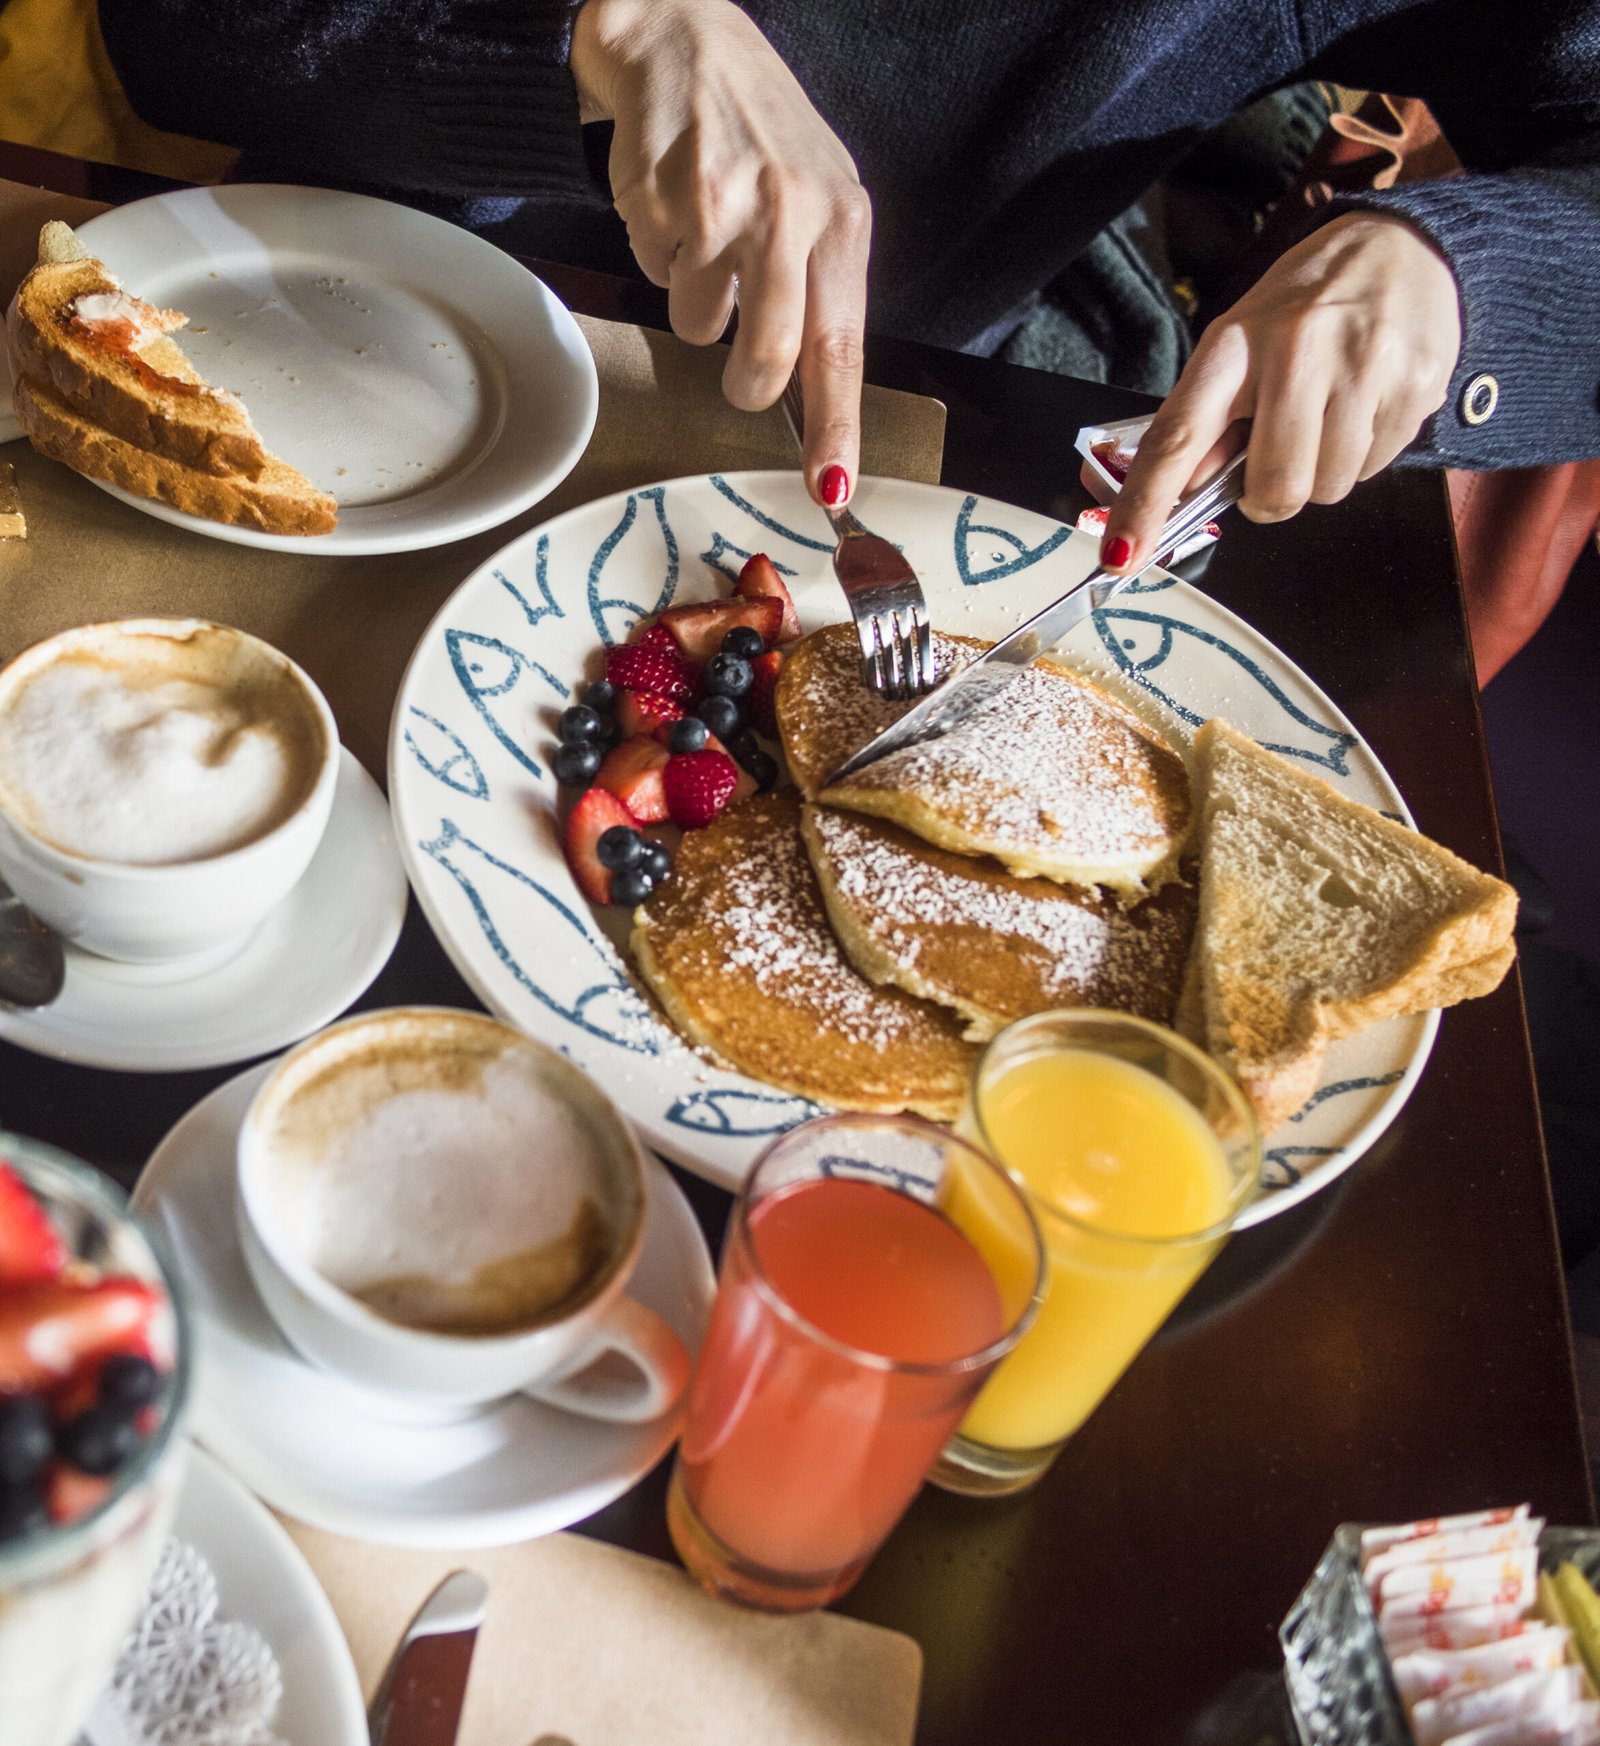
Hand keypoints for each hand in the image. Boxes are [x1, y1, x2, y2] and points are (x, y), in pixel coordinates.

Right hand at [571, 0, 870, 505]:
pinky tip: (673, 207)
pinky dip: (659, 258)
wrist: (679, 33)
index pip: (842, 348)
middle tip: (739, 373)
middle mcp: (790, 212)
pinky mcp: (660, 199)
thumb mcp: (819, 195)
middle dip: (746, 383)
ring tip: (705, 243)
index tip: (831, 487)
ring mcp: (722, 205)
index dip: (835, 427)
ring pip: (699, 324)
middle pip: (768, 357)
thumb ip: (823, 287)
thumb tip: (816, 395)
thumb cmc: (757, 130)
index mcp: (841, 220)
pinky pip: (654, 275)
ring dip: (696, 305)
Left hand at [1099, 212, 1461, 570]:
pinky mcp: (1416, 383)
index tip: (1121, 553)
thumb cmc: (1304, 305)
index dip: (1145, 505)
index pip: (1178, 439)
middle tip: (1279, 457)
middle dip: (1271, 496)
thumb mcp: (1241, 345)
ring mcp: (1363, 366)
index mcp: (1233, 346)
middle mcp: (1297, 351)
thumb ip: (1209, 422)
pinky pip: (1375, 468)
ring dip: (1322, 474)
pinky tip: (1365, 405)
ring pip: (1329, 488)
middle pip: (1275, 488)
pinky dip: (1364, 455)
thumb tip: (1180, 497)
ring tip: (1328, 416)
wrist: (1400, 244)